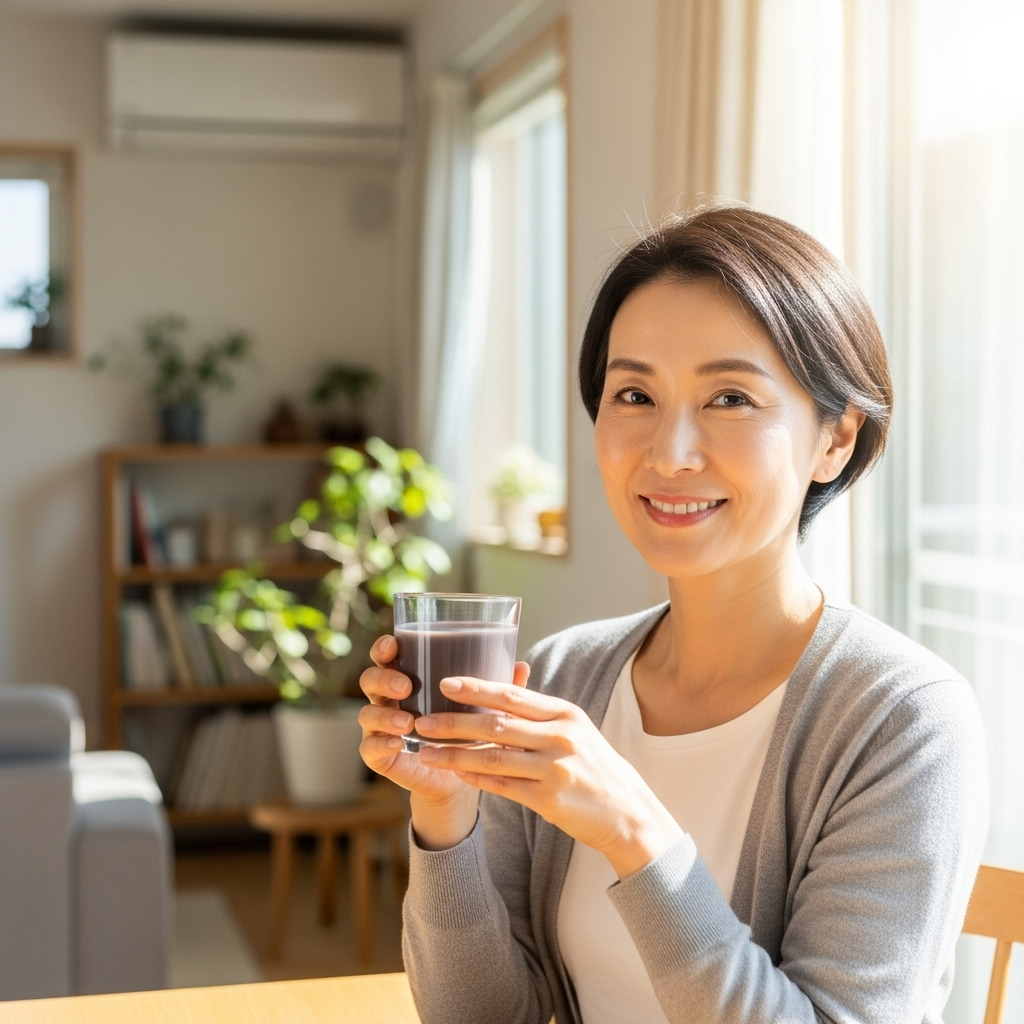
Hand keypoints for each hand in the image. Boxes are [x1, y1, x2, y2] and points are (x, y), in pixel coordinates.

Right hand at [357, 635, 530, 850]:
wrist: (460, 777)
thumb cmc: (468, 730)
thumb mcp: (482, 707)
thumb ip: (496, 687)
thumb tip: (522, 665)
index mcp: (408, 678)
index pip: (388, 656)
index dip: (384, 648)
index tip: (393, 644)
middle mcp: (389, 699)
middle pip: (371, 679)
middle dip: (384, 678)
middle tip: (406, 684)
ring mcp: (381, 728)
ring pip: (368, 713)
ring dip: (385, 714)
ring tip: (407, 721)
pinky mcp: (380, 756)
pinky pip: (369, 748)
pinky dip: (381, 743)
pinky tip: (398, 742)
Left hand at [412, 677, 684, 878]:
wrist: (626, 811)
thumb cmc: (593, 766)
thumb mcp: (574, 730)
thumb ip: (539, 714)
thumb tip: (496, 696)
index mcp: (564, 714)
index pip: (512, 696)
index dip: (476, 689)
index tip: (445, 684)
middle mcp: (560, 737)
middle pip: (496, 725)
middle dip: (454, 722)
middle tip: (423, 719)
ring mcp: (554, 769)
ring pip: (492, 757)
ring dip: (454, 754)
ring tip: (426, 752)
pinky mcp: (548, 799)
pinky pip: (502, 786)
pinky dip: (476, 778)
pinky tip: (455, 773)